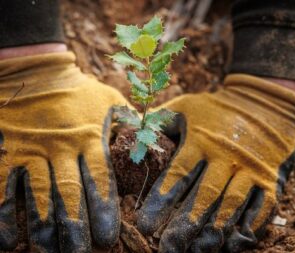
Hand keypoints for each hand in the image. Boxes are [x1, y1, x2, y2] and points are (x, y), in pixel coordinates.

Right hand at [0, 52, 128, 251]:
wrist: (37, 73)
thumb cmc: (80, 92)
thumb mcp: (112, 102)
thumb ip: (130, 125)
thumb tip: (155, 142)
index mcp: (91, 138)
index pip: (100, 179)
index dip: (104, 209)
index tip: (108, 237)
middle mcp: (63, 147)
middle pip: (70, 193)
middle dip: (76, 226)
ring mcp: (33, 149)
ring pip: (39, 194)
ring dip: (44, 226)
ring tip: (50, 251)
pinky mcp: (8, 150)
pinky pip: (5, 185)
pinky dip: (5, 211)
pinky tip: (8, 238)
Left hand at [137, 74, 294, 251]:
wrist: (264, 102)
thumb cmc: (217, 108)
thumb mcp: (186, 106)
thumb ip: (159, 121)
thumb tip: (129, 130)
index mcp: (202, 140)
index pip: (178, 174)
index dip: (161, 200)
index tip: (144, 225)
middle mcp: (226, 157)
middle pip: (204, 195)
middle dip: (185, 224)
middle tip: (167, 249)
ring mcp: (251, 169)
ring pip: (232, 204)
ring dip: (214, 230)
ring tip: (196, 250)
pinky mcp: (270, 178)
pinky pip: (262, 207)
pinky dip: (248, 227)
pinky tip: (233, 244)